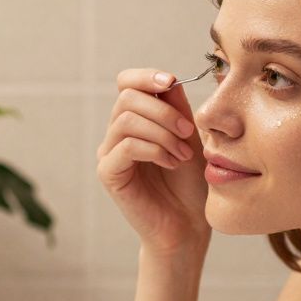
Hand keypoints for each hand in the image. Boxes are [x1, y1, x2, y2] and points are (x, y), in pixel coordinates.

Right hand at [95, 68, 209, 254]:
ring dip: (162, 132)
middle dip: (163, 110)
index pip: (126, 82)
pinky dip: (154, 149)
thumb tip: (168, 80)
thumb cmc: (191, 183)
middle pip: (127, 97)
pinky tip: (171, 162)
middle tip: (187, 133)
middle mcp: (116, 133)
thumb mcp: (189, 136)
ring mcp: (109, 153)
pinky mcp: (109, 174)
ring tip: (182, 153)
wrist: (188, 224)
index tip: (171, 82)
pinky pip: (126, 146)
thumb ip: (177, 108)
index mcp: (134, 119)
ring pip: (126, 120)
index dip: (146, 76)